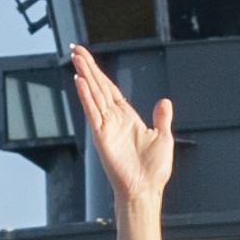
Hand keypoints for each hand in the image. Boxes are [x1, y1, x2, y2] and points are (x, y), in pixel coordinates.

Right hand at [66, 45, 173, 210]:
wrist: (146, 189)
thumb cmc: (153, 170)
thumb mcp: (163, 137)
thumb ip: (161, 118)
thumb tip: (164, 102)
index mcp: (127, 118)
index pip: (109, 89)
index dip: (99, 73)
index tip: (88, 58)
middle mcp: (113, 120)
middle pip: (98, 87)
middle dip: (88, 67)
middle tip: (75, 50)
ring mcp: (106, 127)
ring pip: (93, 95)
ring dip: (85, 76)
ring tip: (76, 58)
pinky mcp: (102, 137)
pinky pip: (92, 112)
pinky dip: (86, 96)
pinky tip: (80, 81)